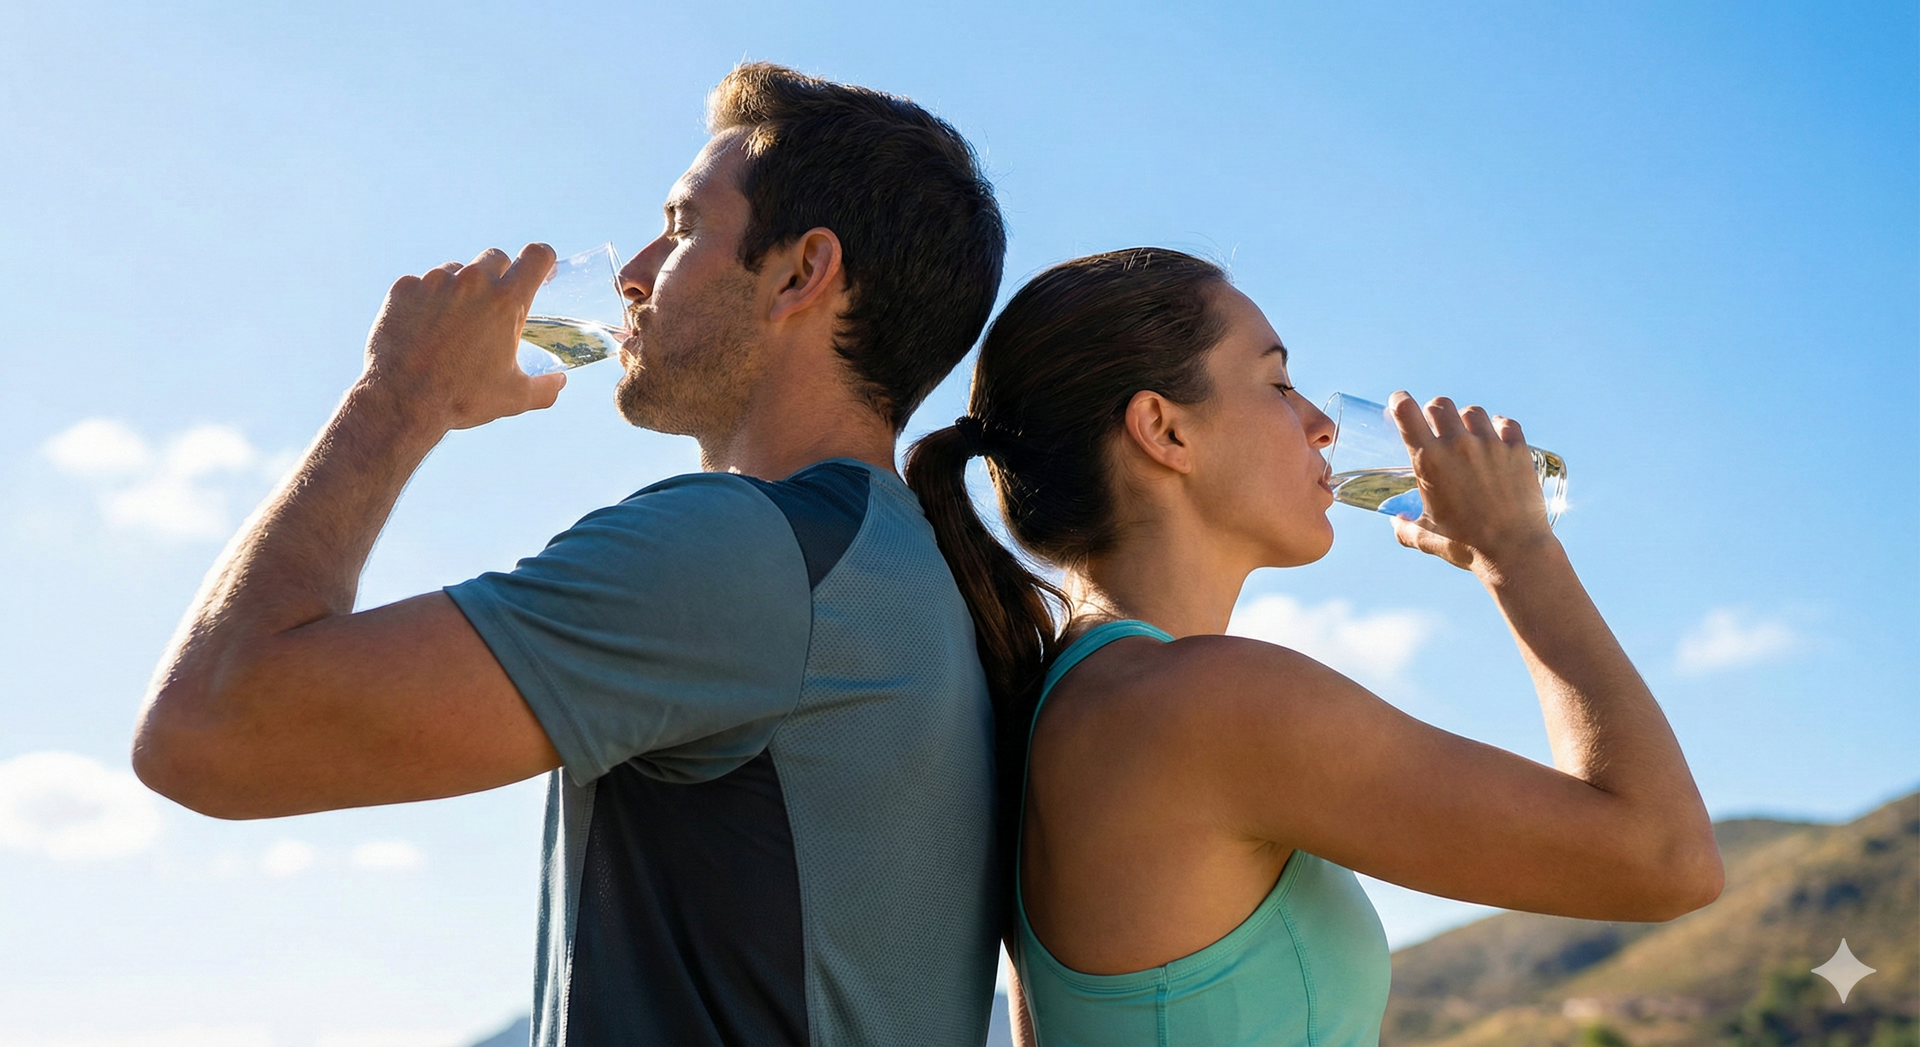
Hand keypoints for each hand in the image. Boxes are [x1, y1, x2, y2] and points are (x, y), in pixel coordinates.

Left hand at [360, 244, 565, 431]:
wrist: (401, 401)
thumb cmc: (462, 398)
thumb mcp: (514, 398)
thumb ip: (545, 388)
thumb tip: (560, 381)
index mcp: (506, 302)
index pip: (536, 256)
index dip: (542, 260)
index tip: (539, 271)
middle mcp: (472, 282)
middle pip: (496, 258)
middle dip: (499, 276)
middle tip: (492, 306)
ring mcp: (434, 281)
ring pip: (457, 270)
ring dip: (460, 288)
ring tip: (452, 324)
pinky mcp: (404, 288)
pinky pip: (421, 283)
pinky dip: (426, 300)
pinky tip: (422, 328)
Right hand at [1386, 391, 1554, 572]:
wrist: (1513, 551)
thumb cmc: (1466, 546)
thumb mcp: (1425, 538)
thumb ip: (1404, 528)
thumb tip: (1395, 523)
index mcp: (1429, 461)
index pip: (1407, 413)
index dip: (1399, 401)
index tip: (1399, 403)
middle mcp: (1458, 445)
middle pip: (1440, 405)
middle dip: (1433, 411)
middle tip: (1436, 425)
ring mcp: (1491, 445)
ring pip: (1473, 412)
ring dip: (1466, 420)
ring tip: (1469, 435)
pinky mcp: (1518, 450)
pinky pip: (1507, 423)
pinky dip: (1500, 427)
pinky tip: (1498, 438)